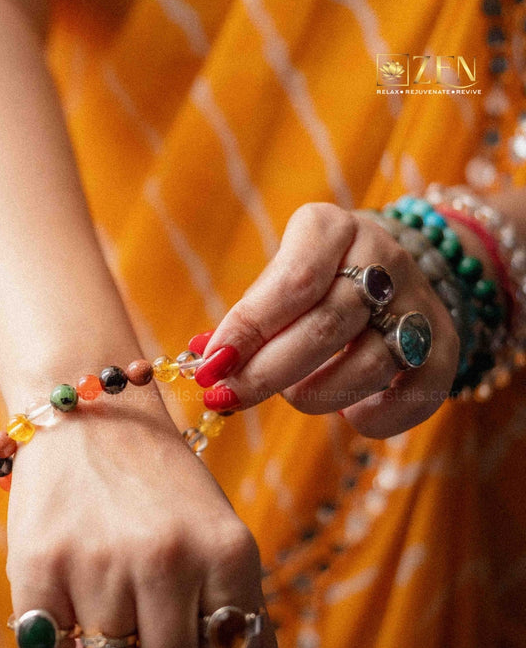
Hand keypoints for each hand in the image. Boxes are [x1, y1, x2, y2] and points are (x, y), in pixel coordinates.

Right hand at [4, 392, 282, 647]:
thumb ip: (253, 640)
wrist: (96, 417)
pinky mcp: (38, 564)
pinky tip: (68, 628)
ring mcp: (99, 560)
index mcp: (230, 553)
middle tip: (145, 630)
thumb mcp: (224, 550)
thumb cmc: (167, 495)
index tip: (187, 637)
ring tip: (108, 627)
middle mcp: (168, 557)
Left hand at [194, 203, 459, 437]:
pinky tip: (350, 415)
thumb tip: (203, 360)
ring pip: (367, 364)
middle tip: (227, 397)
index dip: (248, 330)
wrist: (385, 271)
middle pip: (325, 326)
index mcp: (330, 230)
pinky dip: (375, 417)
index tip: (211, 367)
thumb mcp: (274, 281)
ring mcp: (419, 300)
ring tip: (292, 393)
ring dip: (314, 394)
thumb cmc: (308, 283)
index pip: (292, 281)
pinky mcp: (443, 345)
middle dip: (266, 373)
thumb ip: (247, 319)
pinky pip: (416, 394)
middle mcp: (382, 257)